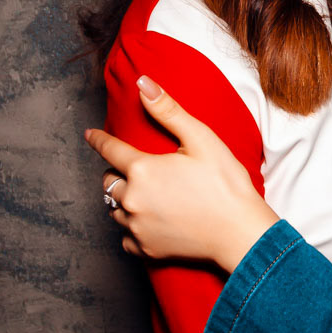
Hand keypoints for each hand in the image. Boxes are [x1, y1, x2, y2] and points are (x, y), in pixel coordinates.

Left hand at [84, 75, 279, 271]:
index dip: (99, 140)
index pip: (110, 150)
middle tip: (133, 169)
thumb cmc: (226, 184)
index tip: (90, 135)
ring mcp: (137, 227)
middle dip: (116, 172)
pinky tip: (148, 221)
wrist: (241, 232)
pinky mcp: (146, 249)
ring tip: (141, 194)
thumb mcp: (201, 139)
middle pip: (108, 181)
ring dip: (122, 199)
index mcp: (143, 170)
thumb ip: (167, 110)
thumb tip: (142, 83)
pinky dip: (132, 228)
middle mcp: (133, 199)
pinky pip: (125, 237)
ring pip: (114, 209)